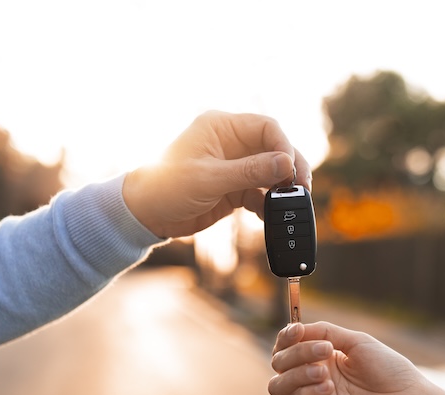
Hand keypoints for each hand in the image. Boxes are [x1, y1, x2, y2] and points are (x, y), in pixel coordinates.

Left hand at [123, 110, 310, 237]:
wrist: (144, 214)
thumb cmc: (167, 188)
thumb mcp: (209, 179)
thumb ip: (250, 171)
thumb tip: (287, 163)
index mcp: (221, 127)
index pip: (266, 127)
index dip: (284, 146)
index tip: (291, 170)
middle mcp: (231, 143)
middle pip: (274, 149)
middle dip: (290, 168)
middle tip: (300, 189)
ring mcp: (233, 166)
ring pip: (271, 172)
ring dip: (282, 188)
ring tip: (290, 204)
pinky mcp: (233, 188)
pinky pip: (260, 192)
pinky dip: (268, 204)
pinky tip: (271, 216)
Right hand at [268, 321, 435, 394]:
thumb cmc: (390, 370)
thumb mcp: (356, 341)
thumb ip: (325, 332)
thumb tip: (298, 328)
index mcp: (322, 356)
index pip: (287, 346)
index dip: (286, 337)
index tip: (297, 331)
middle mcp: (314, 376)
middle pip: (279, 363)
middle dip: (296, 353)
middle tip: (325, 350)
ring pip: (278, 386)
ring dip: (295, 374)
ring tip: (324, 372)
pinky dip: (305, 394)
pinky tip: (328, 388)